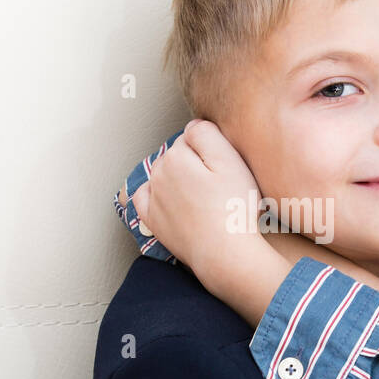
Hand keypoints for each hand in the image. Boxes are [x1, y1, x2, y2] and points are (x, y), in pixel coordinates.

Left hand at [129, 119, 262, 283]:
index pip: (192, 137)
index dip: (211, 147)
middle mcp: (158, 174)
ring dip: (177, 177)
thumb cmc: (233, 207)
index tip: (225, 165)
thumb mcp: (230, 160)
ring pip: (163, 175)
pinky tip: (168, 197)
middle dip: (193, 162)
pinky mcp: (153, 221)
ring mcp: (153, 199)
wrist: (225, 253)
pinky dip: (153, 194)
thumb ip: (206, 133)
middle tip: (218, 181)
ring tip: (202, 194)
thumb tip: (192, 125)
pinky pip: (145, 198)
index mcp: (176, 156)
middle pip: (176, 155)